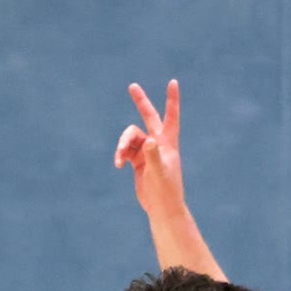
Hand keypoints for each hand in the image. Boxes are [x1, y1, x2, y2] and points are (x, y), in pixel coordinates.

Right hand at [113, 80, 187, 218]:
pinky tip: (118, 164)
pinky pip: (125, 150)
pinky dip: (120, 154)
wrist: (162, 208)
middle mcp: (157, 143)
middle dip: (140, 102)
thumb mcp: (159, 172)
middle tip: (132, 86)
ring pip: (130, 137)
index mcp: (167, 143)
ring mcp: (147, 151)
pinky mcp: (138, 161)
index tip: (173, 82)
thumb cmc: (166, 191)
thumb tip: (148, 141)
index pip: (171, 116)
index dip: (172, 99)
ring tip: (119, 159)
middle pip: (148, 117)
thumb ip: (153, 155)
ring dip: (122, 145)